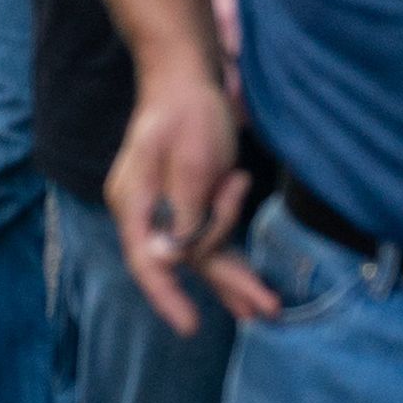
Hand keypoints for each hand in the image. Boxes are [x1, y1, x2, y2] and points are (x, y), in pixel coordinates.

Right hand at [105, 66, 274, 330]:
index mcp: (135, 203)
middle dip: (225, 285)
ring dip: (235, 273)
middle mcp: (146, 211)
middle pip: (182, 260)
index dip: (167, 296)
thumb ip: (184, 215)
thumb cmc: (187, 114)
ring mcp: (166, 207)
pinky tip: (250, 279)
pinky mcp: (188, 200)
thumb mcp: (190, 165)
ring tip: (268, 306)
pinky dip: (231, 249)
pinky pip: (208, 235)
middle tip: (262, 311)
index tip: (189, 325)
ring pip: (199, 251)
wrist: (187, 77)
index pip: (147, 260)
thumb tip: (169, 260)